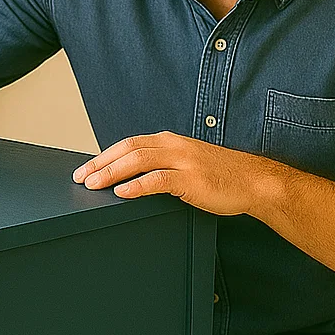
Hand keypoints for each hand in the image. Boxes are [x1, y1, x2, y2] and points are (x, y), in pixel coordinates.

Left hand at [71, 130, 275, 217]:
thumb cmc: (221, 176)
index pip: (129, 144)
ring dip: (111, 173)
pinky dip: (137, 186)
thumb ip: (163, 166)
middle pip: (128, 149)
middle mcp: (174, 146)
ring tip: (93, 185)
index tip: (86, 168)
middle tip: (80, 177)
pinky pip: (158, 180)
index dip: (104, 155)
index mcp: (170, 141)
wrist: (254, 181)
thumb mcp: (187, 165)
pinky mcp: (191, 179)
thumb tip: (133, 178)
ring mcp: (183, 161)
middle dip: (100, 163)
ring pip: (138, 161)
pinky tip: (122, 193)